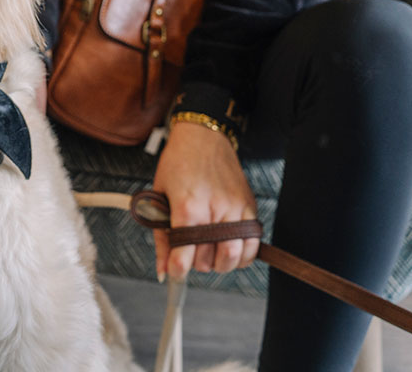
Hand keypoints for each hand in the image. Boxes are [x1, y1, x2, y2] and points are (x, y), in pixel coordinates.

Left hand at [151, 122, 258, 278]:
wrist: (203, 138)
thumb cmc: (178, 163)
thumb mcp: (159, 196)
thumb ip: (161, 237)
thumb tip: (163, 271)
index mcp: (187, 206)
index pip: (184, 254)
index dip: (178, 270)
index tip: (175, 272)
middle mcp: (214, 209)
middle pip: (209, 260)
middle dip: (196, 264)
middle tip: (189, 253)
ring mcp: (235, 209)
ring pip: (233, 257)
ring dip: (219, 264)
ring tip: (208, 253)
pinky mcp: (250, 208)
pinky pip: (252, 245)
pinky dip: (241, 256)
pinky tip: (228, 249)